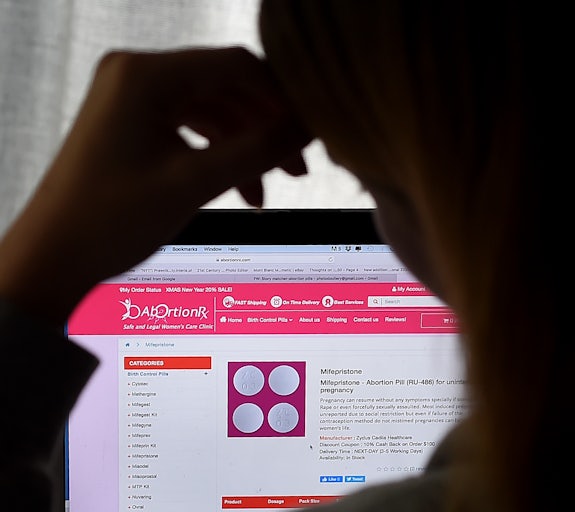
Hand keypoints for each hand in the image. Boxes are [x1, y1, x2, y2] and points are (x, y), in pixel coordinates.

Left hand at [0, 47, 310, 323]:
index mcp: (144, 76)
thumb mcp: (196, 183)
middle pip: (227, 88)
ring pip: (215, 111)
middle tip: (298, 164)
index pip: (235, 65)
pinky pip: (194, 128)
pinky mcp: (136, 124)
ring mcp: (134, 99)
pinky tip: (241, 188)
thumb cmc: (107, 220)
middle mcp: (137, 77)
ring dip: (246, 146)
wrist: (54, 259)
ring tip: (270, 186)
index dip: (281, 97)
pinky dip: (221, 154)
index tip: (310, 128)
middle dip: (266, 127)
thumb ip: (260, 150)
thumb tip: (309, 128)